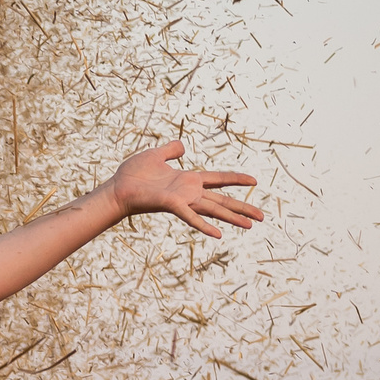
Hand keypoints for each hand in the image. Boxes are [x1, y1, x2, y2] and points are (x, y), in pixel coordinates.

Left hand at [106, 140, 265, 236]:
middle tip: (262, 217)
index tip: (254, 181)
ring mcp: (182, 200)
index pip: (219, 179)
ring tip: (251, 226)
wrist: (117, 188)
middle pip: (222, 200)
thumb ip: (171, 149)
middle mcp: (189, 193)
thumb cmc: (133, 174)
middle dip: (242, 208)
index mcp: (188, 180)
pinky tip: (219, 234)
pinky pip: (191, 217)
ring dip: (233, 218)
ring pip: (213, 210)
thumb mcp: (156, 154)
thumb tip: (182, 145)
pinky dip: (204, 225)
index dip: (236, 179)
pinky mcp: (173, 206)